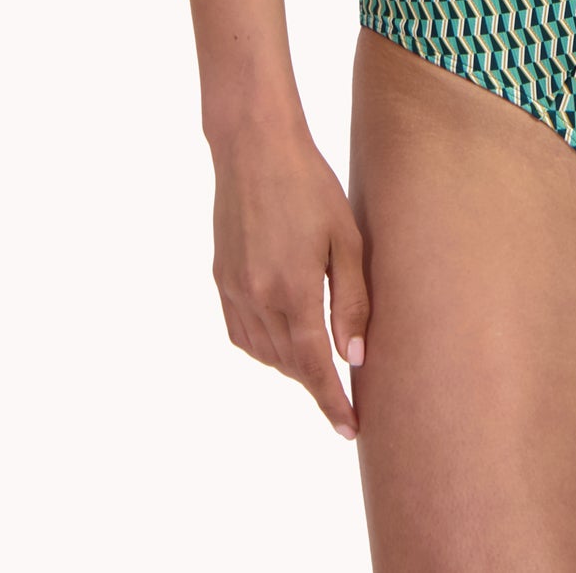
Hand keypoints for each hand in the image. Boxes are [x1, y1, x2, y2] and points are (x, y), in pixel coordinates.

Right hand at [210, 119, 369, 437]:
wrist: (254, 147)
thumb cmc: (309, 185)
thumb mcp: (346, 238)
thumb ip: (352, 300)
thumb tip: (354, 357)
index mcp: (292, 290)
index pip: (313, 367)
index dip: (332, 401)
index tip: (348, 428)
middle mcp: (257, 298)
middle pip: (289, 364)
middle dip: (316, 384)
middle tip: (344, 393)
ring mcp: (234, 290)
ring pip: (263, 353)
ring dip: (290, 366)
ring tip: (318, 364)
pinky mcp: (221, 278)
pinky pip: (241, 333)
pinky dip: (263, 347)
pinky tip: (282, 339)